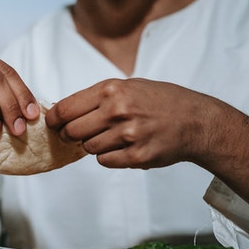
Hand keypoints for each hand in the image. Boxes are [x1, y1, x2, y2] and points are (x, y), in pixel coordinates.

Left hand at [45, 78, 211, 168]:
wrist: (195, 120)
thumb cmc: (158, 101)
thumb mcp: (126, 87)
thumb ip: (95, 98)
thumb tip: (60, 113)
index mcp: (111, 90)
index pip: (65, 109)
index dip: (54, 119)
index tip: (52, 123)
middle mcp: (118, 111)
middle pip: (71, 131)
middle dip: (70, 134)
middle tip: (77, 134)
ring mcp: (128, 135)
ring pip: (88, 148)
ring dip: (93, 145)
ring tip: (112, 136)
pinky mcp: (136, 157)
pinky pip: (104, 161)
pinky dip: (108, 156)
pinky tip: (123, 146)